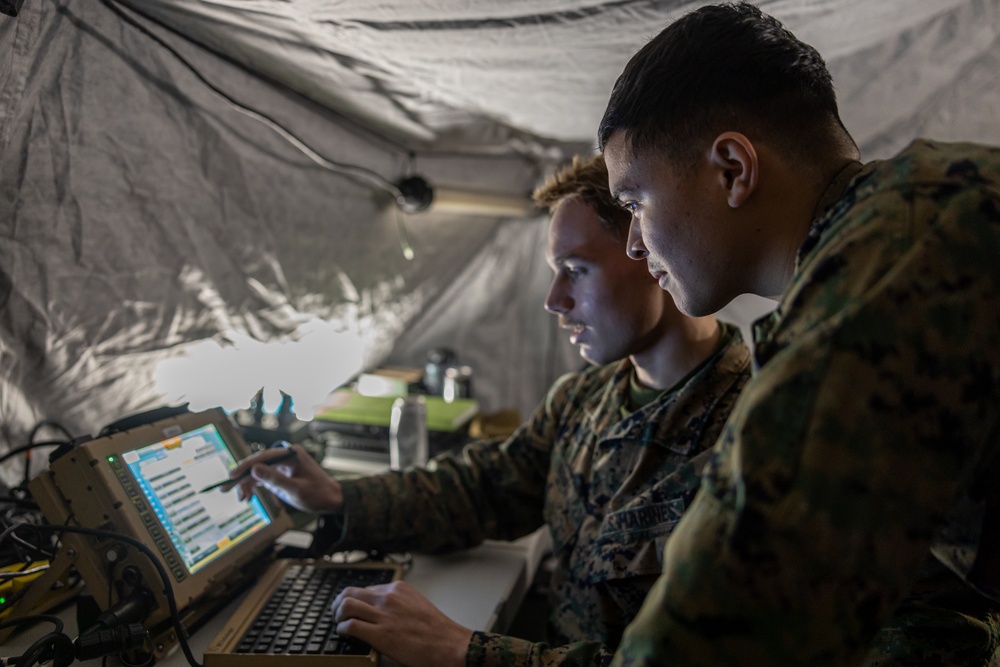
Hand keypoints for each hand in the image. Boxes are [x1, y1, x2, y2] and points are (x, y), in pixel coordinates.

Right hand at [230, 444, 342, 512]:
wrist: (332, 500)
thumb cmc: (318, 494)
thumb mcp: (295, 489)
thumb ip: (274, 479)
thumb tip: (254, 469)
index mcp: (290, 454)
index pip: (263, 456)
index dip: (245, 466)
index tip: (232, 476)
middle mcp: (285, 456)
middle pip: (258, 463)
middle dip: (242, 476)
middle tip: (226, 488)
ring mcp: (282, 465)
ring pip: (258, 471)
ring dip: (247, 484)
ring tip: (241, 498)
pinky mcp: (281, 474)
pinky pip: (263, 477)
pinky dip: (254, 486)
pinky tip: (247, 496)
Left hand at [331, 580, 471, 666]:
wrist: (449, 645)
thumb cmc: (437, 630)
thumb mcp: (417, 605)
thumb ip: (399, 603)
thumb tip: (382, 610)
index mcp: (398, 589)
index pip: (366, 588)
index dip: (355, 599)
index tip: (352, 608)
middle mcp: (388, 597)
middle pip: (350, 591)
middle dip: (338, 603)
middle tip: (337, 614)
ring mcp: (383, 614)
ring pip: (346, 605)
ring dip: (337, 615)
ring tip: (338, 623)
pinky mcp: (380, 634)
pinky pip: (350, 625)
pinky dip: (342, 629)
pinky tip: (345, 634)